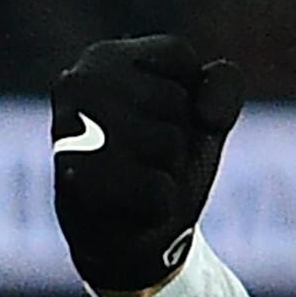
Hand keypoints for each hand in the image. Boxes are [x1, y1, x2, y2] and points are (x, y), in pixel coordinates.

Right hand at [50, 35, 246, 296]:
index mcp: (102, 58)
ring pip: (167, 143)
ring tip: (137, 181)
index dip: (188, 98)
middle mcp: (77, 83)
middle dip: (176, 138)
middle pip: (174, 100)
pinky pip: (158, 190)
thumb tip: (206, 114)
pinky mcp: (76, 182)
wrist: (128, 241)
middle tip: (146, 160)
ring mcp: (71, 131)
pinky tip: (131, 208)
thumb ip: (224, 85)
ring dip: (167, 172)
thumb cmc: (161, 166)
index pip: (179, 55)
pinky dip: (159, 207)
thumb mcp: (203, 115)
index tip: (159, 121)